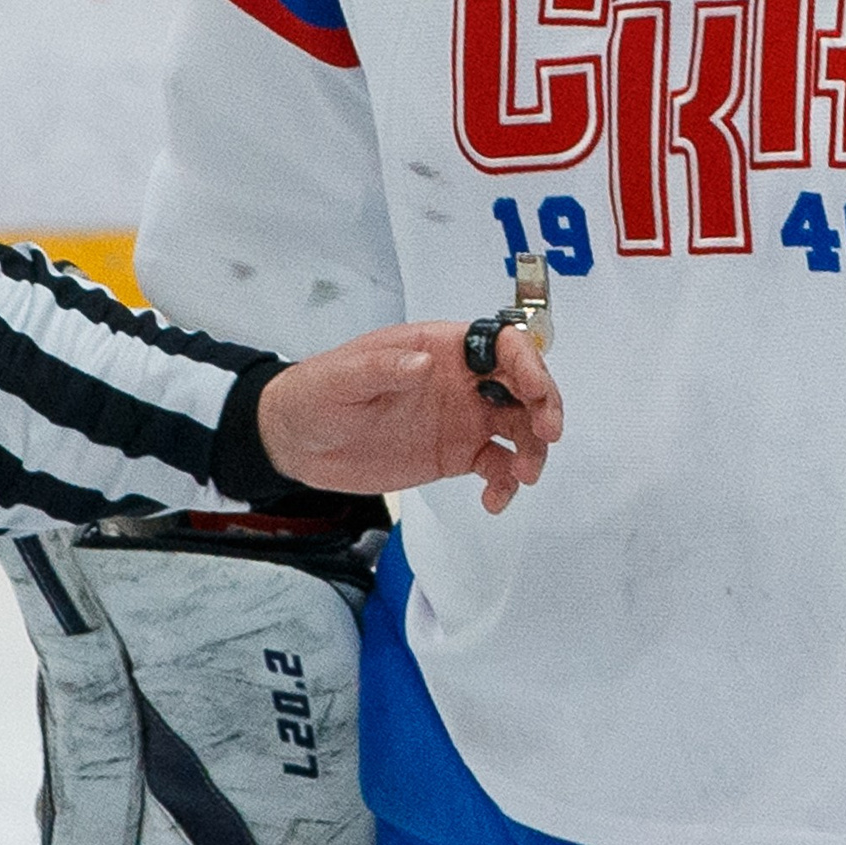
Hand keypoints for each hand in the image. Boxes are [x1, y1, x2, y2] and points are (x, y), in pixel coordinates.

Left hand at [256, 322, 562, 513]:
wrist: (297, 444)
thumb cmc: (314, 396)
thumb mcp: (340, 379)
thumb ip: (381, 369)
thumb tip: (424, 363)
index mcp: (436, 347)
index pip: (498, 343)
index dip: (525, 361)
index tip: (533, 391)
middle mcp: (459, 379)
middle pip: (521, 383)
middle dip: (544, 404)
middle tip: (548, 434)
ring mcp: (462, 417)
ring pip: (518, 426)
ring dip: (533, 448)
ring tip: (522, 476)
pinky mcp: (456, 454)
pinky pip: (497, 465)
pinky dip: (507, 482)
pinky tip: (496, 501)